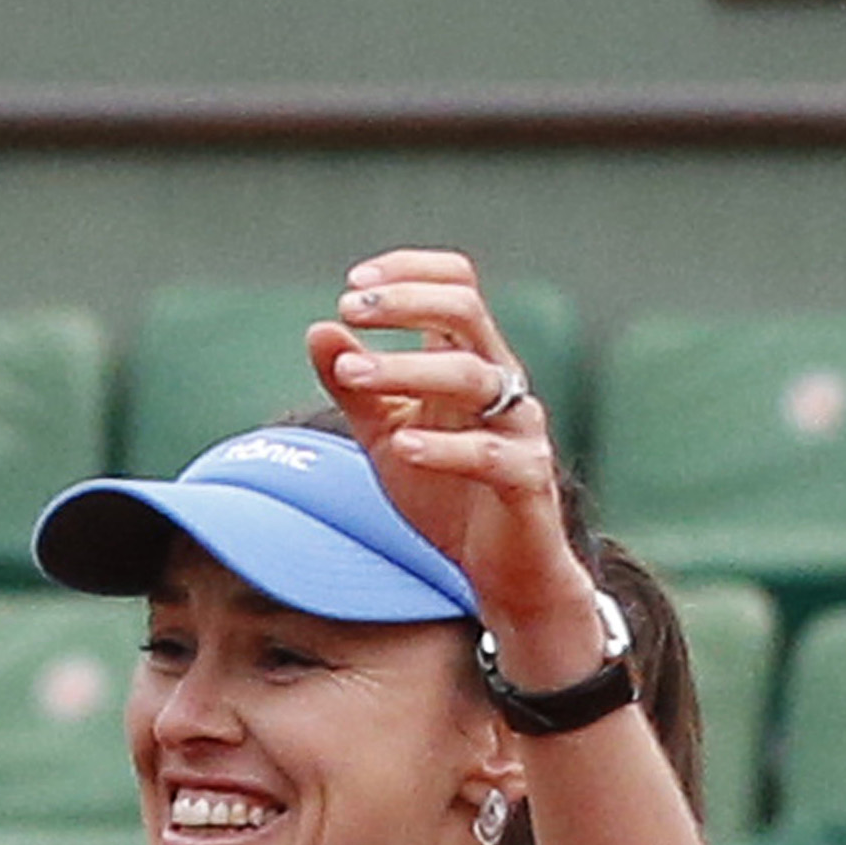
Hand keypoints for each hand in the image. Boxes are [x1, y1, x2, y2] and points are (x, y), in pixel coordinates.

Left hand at [305, 247, 597, 660]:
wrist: (500, 572)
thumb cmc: (446, 496)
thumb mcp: (386, 436)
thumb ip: (356, 387)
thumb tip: (318, 328)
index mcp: (470, 361)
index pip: (455, 285)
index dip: (409, 272)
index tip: (353, 283)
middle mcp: (501, 382)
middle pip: (466, 311)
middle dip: (407, 303)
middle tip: (350, 308)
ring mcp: (519, 428)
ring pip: (473, 376)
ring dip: (406, 369)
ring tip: (350, 375)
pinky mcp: (527, 480)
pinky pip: (490, 455)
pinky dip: (444, 448)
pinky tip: (402, 446)